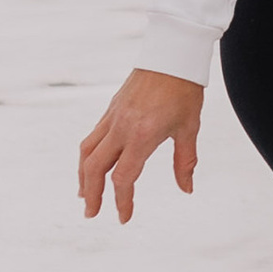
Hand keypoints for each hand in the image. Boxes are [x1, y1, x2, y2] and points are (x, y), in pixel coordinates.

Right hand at [79, 69, 203, 222]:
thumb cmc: (184, 90)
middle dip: (91, 194)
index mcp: (141, 136)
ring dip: (83, 176)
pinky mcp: (110, 109)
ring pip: (87, 151)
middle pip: (95, 168)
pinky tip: (92, 165)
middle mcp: (121, 128)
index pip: (123, 177)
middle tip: (91, 213)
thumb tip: (186, 189)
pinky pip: (92, 137)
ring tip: (84, 194)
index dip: (122, 201)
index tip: (123, 218)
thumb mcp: (189, 128)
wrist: (172, 54)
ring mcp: (112, 117)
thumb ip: (185, 161)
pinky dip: (88, 156)